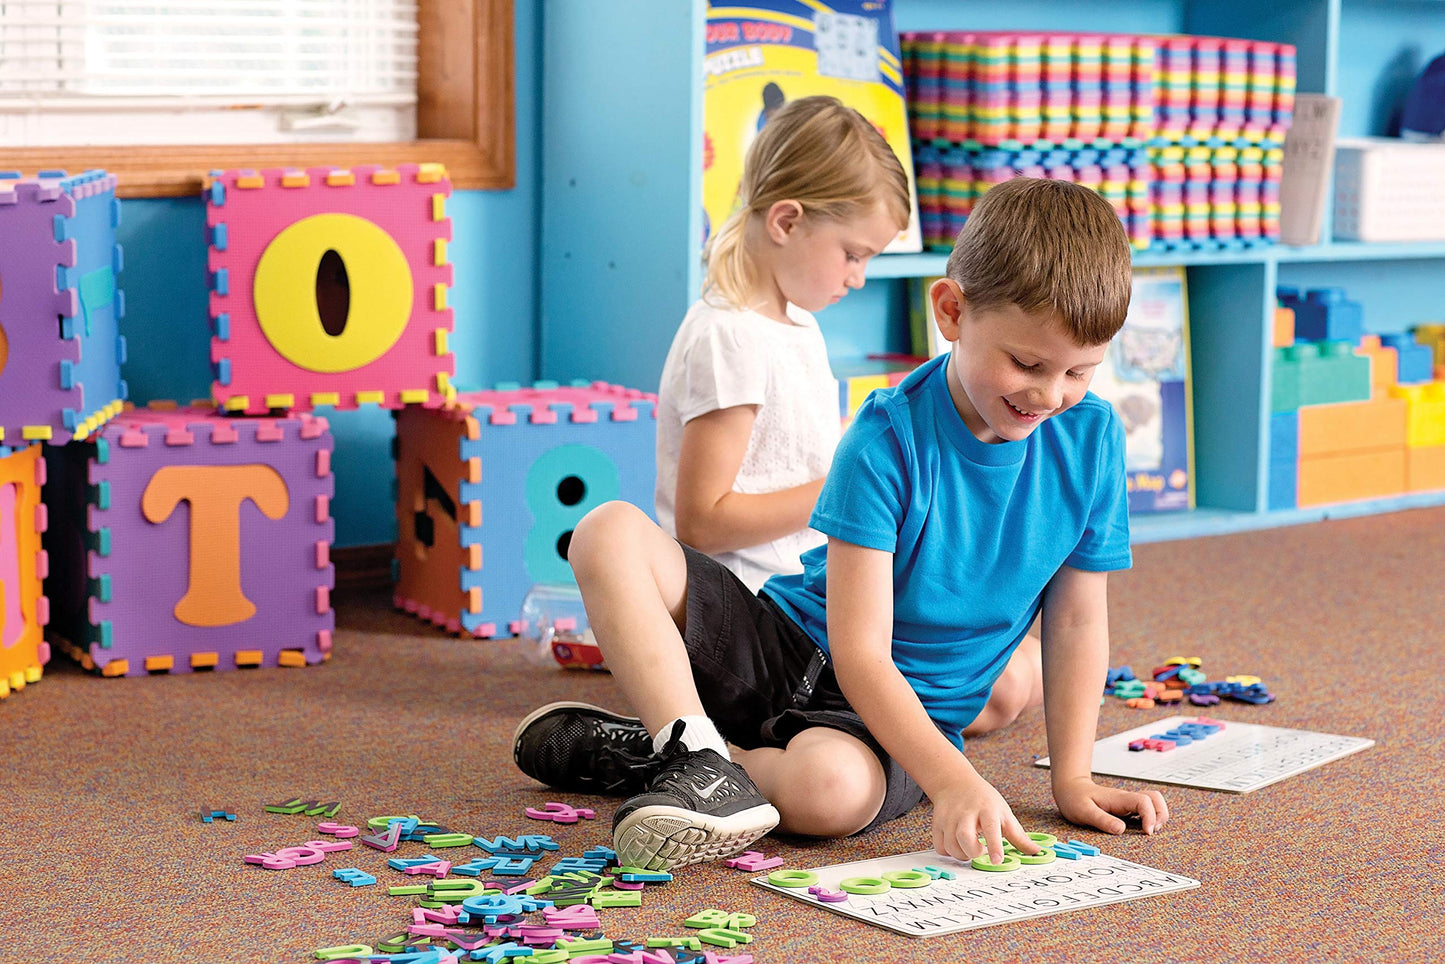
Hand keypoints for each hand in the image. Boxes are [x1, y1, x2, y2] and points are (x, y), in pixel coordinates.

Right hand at [930, 772, 1040, 864]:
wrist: (955, 782)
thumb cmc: (983, 799)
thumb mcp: (1004, 812)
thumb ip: (1019, 836)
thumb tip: (1037, 852)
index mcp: (987, 809)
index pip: (991, 827)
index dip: (994, 846)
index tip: (997, 860)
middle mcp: (966, 812)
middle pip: (964, 837)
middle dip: (973, 852)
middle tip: (981, 851)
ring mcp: (949, 817)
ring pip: (951, 845)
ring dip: (963, 854)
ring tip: (971, 848)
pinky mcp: (937, 823)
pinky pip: (940, 847)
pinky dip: (949, 852)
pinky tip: (958, 845)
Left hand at [1053, 775, 1169, 835]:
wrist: (1069, 788)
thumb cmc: (1075, 798)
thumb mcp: (1083, 811)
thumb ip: (1102, 820)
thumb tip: (1121, 829)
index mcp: (1118, 799)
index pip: (1143, 801)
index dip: (1150, 816)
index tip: (1147, 832)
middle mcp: (1126, 799)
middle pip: (1155, 798)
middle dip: (1161, 815)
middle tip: (1151, 832)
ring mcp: (1128, 803)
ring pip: (1153, 802)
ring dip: (1158, 816)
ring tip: (1149, 831)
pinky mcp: (1126, 808)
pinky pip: (1146, 809)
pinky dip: (1151, 818)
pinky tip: (1142, 829)